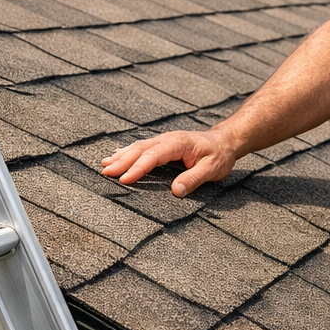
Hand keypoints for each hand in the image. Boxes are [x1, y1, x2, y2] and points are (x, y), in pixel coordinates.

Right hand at [100, 129, 239, 196]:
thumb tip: (175, 191)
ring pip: (138, 147)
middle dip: (122, 161)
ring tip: (104, 164)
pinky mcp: (163, 144)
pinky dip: (127, 151)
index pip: (153, 156)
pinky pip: (142, 147)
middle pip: (141, 150)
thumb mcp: (212, 169)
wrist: (225, 141)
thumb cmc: (219, 155)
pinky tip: (116, 155)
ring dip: (121, 155)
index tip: (124, 179)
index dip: (138, 168)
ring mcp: (164, 140)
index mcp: (178, 143)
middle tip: (105, 172)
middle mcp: (168, 139)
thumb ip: (193, 179)